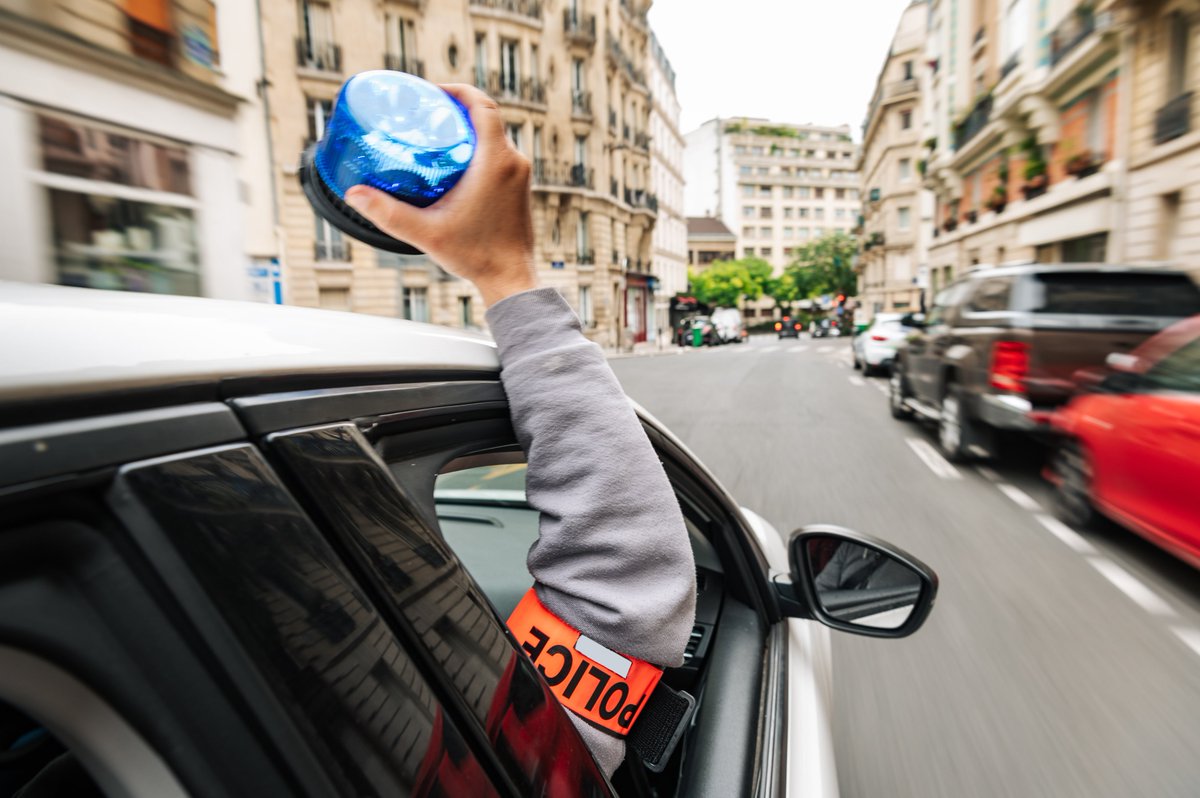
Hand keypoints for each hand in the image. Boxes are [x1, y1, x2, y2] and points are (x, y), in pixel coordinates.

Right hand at [344, 84, 538, 306]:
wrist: (511, 279)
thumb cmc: (478, 256)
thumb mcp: (426, 233)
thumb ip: (388, 213)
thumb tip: (354, 194)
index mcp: (496, 161)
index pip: (483, 105)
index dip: (458, 90)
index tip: (433, 92)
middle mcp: (514, 162)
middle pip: (487, 117)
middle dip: (457, 109)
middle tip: (425, 113)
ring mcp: (520, 175)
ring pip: (494, 136)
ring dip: (468, 130)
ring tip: (436, 135)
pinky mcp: (519, 188)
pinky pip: (500, 154)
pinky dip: (479, 149)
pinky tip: (455, 162)